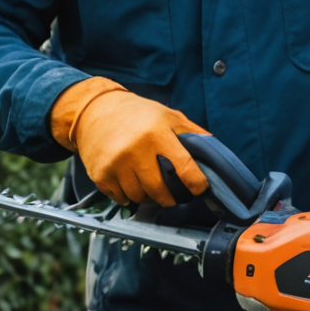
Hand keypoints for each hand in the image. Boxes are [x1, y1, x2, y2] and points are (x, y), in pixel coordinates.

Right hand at [50, 77, 209, 206]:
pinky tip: (128, 180)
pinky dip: (127, 195)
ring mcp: (115, 164)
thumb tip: (216, 154)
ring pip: (139, 197)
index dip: (196, 184)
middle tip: (170, 191)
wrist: (94, 110)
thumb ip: (192, 133)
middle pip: (160, 191)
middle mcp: (135, 149)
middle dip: (169, 196)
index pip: (184, 167)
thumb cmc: (136, 114)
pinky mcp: (100, 174)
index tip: (199, 189)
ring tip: (145, 180)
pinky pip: (121, 199)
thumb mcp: (167, 115)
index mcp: (156, 133)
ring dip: (146, 195)